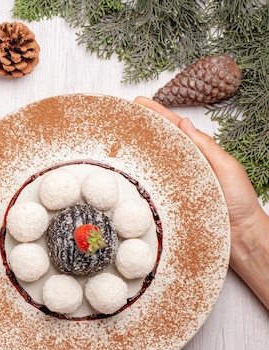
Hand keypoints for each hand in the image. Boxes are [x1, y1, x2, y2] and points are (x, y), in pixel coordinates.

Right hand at [134, 97, 268, 308]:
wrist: (241, 237)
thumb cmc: (240, 202)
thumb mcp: (226, 167)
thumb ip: (205, 147)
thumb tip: (184, 123)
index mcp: (200, 154)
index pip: (175, 128)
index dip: (157, 113)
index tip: (139, 102)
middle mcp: (185, 166)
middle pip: (159, 142)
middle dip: (141, 127)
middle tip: (122, 114)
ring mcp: (175, 183)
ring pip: (152, 162)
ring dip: (136, 149)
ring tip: (118, 136)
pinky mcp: (168, 201)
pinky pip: (150, 185)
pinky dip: (138, 175)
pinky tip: (126, 169)